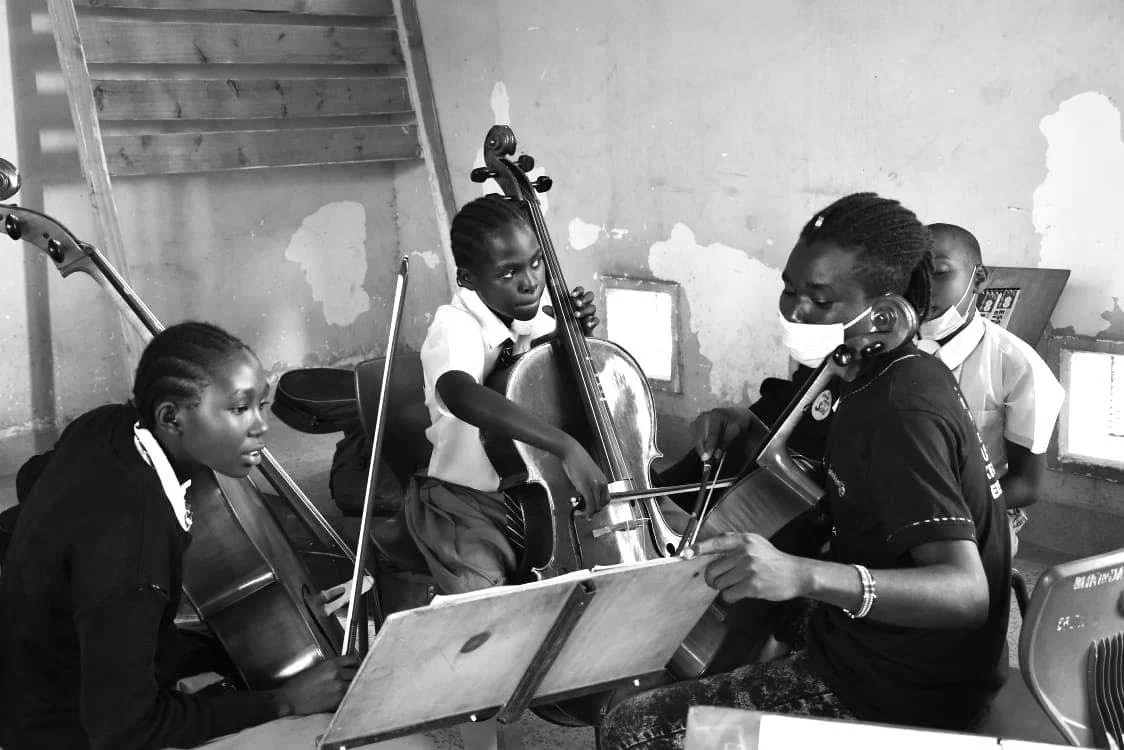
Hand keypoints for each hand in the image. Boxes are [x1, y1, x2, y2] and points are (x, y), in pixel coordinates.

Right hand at [272, 655, 358, 715]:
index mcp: (331, 664)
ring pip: (355, 684)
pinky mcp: (337, 700)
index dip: (355, 664)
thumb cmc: (298, 686)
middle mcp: (336, 674)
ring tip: (348, 689)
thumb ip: (331, 668)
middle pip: (357, 672)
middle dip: (356, 676)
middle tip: (353, 679)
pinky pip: (350, 696)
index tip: (356, 667)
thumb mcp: (316, 669)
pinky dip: (348, 696)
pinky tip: (342, 697)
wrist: (289, 700)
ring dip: (354, 687)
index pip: (353, 660)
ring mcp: (338, 687)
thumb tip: (343, 669)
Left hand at [544, 286, 598, 334]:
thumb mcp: (559, 316)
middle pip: (590, 296)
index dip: (578, 291)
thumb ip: (554, 312)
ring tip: (576, 315)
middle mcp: (585, 305)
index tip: (572, 294)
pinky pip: (596, 320)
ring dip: (584, 310)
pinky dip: (593, 321)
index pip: (580, 291)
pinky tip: (588, 324)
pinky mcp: (593, 323)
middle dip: (584, 298)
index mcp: (577, 300)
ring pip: (592, 308)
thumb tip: (544, 308)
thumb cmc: (568, 322)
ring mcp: (590, 313)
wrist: (573, 338)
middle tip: (577, 303)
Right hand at [560, 439, 608, 515]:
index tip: (591, 509)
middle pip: (602, 505)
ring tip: (579, 512)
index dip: (598, 507)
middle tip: (583, 512)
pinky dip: (585, 512)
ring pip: (596, 507)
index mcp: (603, 480)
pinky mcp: (586, 487)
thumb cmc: (578, 460)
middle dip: (593, 511)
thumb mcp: (588, 474)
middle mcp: (602, 484)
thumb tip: (584, 495)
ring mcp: (595, 486)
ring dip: (587, 513)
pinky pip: (589, 505)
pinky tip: (578, 512)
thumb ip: (589, 485)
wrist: (572, 452)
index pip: (606, 499)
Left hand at [684, 533, 809, 603]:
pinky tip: (740, 593)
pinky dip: (731, 596)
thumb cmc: (773, 560)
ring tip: (735, 585)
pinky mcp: (752, 586)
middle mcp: (745, 553)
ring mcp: (748, 569)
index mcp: (744, 540)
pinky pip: (729, 594)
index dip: (699, 548)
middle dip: (712, 578)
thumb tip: (709, 551)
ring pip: (719, 583)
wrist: (795, 574)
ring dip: (723, 588)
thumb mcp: (756, 543)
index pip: (716, 542)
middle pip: (713, 568)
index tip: (686, 553)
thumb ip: (735, 544)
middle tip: (717, 581)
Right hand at [691, 407, 747, 462]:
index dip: (709, 446)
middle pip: (700, 437)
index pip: (712, 433)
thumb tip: (716, 455)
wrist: (733, 415)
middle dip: (703, 450)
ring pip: (696, 439)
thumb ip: (725, 442)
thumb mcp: (735, 432)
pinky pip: (695, 439)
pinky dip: (700, 446)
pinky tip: (707, 449)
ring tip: (709, 455)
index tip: (707, 457)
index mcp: (716, 415)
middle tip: (707, 461)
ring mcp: (698, 420)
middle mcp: (704, 416)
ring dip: (701, 449)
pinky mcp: (694, 425)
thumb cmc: (735, 422)